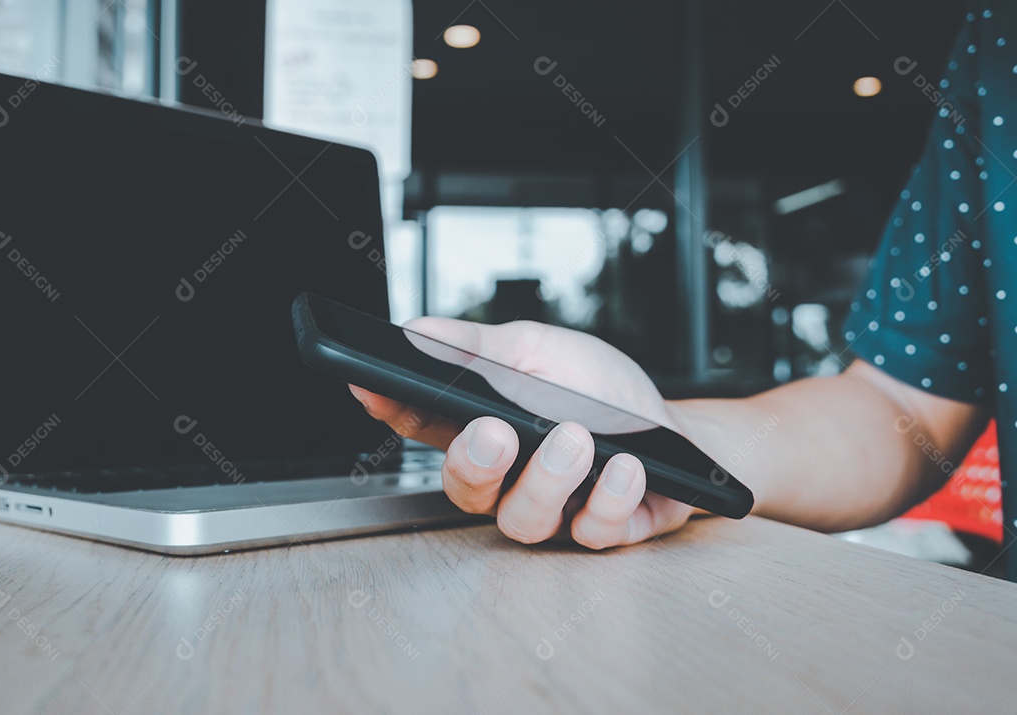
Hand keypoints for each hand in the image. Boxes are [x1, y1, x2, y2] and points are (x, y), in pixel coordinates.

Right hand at [349, 317, 697, 548]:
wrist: (675, 425)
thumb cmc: (599, 389)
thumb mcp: (541, 350)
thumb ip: (482, 346)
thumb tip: (420, 329)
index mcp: (483, 429)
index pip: (424, 425)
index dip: (392, 409)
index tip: (373, 389)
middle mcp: (509, 479)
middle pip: (465, 489)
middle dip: (474, 463)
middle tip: (495, 432)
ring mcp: (554, 511)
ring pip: (524, 520)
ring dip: (548, 479)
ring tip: (576, 438)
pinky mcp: (604, 530)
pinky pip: (593, 531)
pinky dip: (610, 498)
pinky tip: (626, 467)